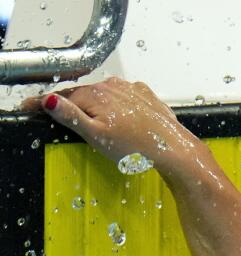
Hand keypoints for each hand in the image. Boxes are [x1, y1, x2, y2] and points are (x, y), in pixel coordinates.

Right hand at [23, 77, 203, 179]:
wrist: (174, 150)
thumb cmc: (137, 147)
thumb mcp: (96, 135)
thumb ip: (71, 116)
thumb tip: (49, 101)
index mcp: (96, 95)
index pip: (63, 97)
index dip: (46, 103)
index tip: (32, 107)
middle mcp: (114, 86)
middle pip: (84, 94)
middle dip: (71, 103)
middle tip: (58, 114)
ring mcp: (132, 90)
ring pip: (105, 95)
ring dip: (95, 104)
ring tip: (91, 118)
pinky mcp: (147, 97)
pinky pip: (125, 98)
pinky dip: (117, 104)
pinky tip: (119, 117)